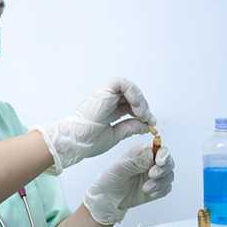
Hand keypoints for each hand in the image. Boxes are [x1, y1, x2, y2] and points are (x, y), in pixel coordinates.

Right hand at [35, 78, 156, 173]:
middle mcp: (105, 100)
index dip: (142, 112)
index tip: (150, 123)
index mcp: (107, 109)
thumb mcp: (115, 135)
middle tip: (148, 119)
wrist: (76, 142)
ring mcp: (103, 95)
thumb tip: (146, 126)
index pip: (129, 104)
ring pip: (128, 87)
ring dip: (139, 99)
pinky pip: (121, 84)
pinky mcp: (103, 92)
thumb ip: (130, 128)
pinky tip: (136, 107)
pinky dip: (132, 93)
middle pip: (131, 95)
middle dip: (143, 106)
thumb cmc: (88, 141)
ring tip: (142, 114)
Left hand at [83, 146, 174, 224]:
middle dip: (163, 169)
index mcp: (141, 153)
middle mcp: (150, 163)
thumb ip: (135, 161)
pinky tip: (149, 192)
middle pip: (168, 162)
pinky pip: (166, 188)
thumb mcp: (119, 168)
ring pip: (169, 175)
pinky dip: (160, 191)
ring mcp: (154, 176)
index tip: (159, 161)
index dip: (163, 154)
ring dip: (160, 182)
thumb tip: (150, 153)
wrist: (107, 198)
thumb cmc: (110, 179)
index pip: (159, 149)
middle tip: (152, 175)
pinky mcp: (156, 188)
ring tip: (146, 187)